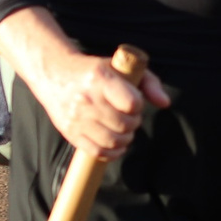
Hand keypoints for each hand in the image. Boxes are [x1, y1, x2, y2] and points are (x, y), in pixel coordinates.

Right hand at [0, 7, 170, 160]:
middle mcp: (87, 99)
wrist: (54, 73)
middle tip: (130, 117)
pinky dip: (112, 153)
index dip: (138, 105)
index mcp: (101, 78)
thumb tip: (165, 104)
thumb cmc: (95, 71)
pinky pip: (97, 152)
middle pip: (123, 124)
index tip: (134, 101)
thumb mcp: (121, 67)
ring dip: (125, 139)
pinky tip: (115, 144)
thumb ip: (149, 83)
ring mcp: (76, 117)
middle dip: (134, 123)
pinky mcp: (69, 132)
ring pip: (112, 141)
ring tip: (124, 130)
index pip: (130, 102)